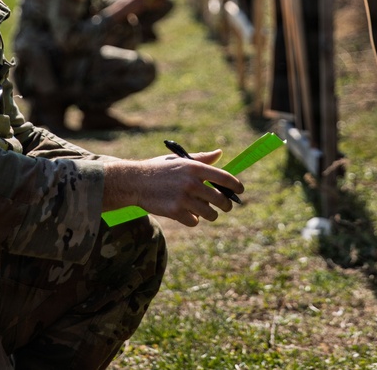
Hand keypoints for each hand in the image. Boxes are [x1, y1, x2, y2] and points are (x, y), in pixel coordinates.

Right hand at [103, 150, 244, 226]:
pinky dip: (193, 219)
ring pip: (210, 213)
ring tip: (206, 211)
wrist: (135, 181)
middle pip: (220, 199)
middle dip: (226, 205)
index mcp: (194, 167)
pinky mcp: (175, 212)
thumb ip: (201, 159)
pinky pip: (194, 221)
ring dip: (210, 214)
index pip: (224, 178)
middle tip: (224, 207)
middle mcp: (191, 182)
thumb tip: (220, 154)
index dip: (236, 185)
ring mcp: (183, 198)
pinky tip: (187, 214)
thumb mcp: (179, 160)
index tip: (241, 190)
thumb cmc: (159, 169)